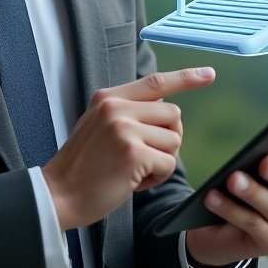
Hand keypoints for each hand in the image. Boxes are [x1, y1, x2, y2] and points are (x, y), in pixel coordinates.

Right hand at [43, 68, 215, 230]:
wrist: (58, 194)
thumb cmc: (83, 166)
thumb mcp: (98, 125)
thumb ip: (127, 112)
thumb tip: (167, 111)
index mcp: (108, 97)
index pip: (156, 82)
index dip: (186, 77)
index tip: (208, 73)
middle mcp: (116, 107)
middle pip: (173, 115)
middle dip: (166, 139)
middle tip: (141, 157)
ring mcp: (124, 129)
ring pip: (174, 140)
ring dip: (161, 160)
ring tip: (132, 169)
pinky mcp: (133, 153)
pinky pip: (168, 163)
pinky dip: (157, 177)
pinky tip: (133, 181)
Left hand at [184, 148, 267, 267]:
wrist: (218, 231)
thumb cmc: (237, 193)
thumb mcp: (247, 175)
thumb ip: (254, 166)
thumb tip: (250, 156)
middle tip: (265, 162)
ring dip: (252, 192)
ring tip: (233, 179)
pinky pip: (252, 224)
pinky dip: (231, 209)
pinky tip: (212, 197)